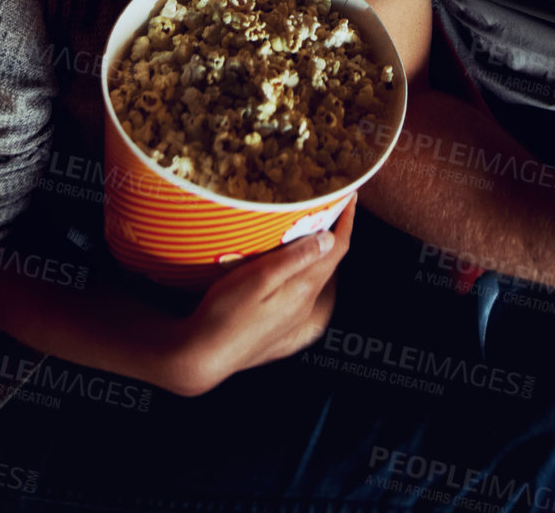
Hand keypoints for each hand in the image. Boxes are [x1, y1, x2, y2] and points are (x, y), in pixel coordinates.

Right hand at [167, 196, 354, 396]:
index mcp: (303, 289)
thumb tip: (330, 238)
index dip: (347, 222)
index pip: (337, 250)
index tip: (351, 197)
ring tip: (313, 238)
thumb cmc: (226, 313)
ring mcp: (295, 323)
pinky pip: (308, 303)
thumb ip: (295, 258)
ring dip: (321, 259)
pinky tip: (298, 280)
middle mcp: (305, 307)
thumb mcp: (259, 277)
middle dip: (335, 237)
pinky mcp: (283, 334)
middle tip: (330, 209)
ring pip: (318, 283)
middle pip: (330, 266)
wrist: (204, 357)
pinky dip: (310, 283)